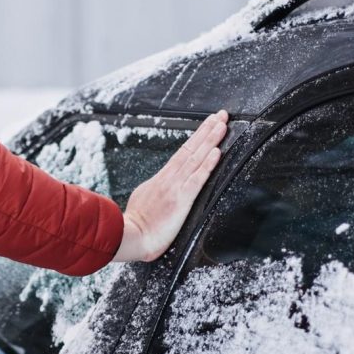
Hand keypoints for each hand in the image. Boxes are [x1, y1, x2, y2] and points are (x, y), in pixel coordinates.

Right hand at [114, 110, 227, 262]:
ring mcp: (175, 187)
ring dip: (211, 140)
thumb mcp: (144, 200)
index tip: (208, 125)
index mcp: (161, 179)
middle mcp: (169, 178)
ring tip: (222, 125)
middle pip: (191, 149)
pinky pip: (197, 178)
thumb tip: (162, 188)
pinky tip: (217, 151)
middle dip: (207, 130)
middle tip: (221, 115)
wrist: (130, 237)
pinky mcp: (181, 199)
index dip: (197, 138)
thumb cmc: (136, 227)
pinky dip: (208, 164)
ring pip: (196, 158)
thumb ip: (156, 191)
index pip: (183, 153)